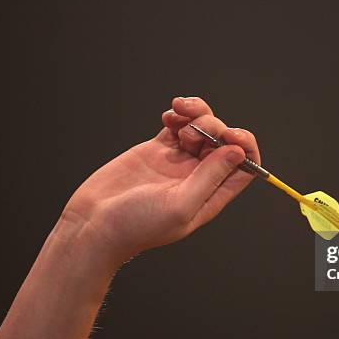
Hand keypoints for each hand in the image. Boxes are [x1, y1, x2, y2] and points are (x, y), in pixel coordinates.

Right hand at [62, 96, 259, 262]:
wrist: (94, 224)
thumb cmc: (136, 225)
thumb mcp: (180, 205)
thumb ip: (210, 178)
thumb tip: (238, 152)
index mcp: (211, 195)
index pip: (245, 167)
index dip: (244, 146)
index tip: (229, 135)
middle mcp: (199, 177)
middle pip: (224, 142)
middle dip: (214, 126)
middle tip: (190, 133)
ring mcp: (178, 162)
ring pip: (202, 127)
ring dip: (197, 114)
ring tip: (178, 112)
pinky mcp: (157, 150)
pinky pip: (177, 125)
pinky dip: (178, 114)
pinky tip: (169, 115)